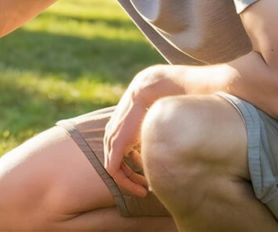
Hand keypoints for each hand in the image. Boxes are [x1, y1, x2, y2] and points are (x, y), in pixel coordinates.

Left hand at [103, 66, 174, 196]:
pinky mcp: (116, 142)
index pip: (120, 154)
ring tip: (144, 191)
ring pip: (114, 168)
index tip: (147, 181)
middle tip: (145, 190)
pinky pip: (113, 168)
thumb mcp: (155, 120)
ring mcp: (112, 137)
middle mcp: (113, 133)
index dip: (132, 170)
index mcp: (121, 128)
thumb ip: (153, 134)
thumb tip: (165, 148)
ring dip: (128, 182)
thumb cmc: (161, 99)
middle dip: (131, 178)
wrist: (154, 86)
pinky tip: (142, 189)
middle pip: (116, 163)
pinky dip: (124, 181)